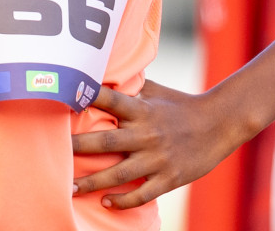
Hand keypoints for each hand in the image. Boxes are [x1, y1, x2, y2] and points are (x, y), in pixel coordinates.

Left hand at [71, 80, 244, 208]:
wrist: (220, 123)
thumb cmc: (182, 104)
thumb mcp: (157, 90)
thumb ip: (131, 87)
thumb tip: (106, 72)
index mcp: (142, 109)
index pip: (110, 100)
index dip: (88, 97)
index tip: (65, 98)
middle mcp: (147, 134)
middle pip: (106, 143)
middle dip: (78, 148)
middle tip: (54, 154)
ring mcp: (158, 158)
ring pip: (118, 174)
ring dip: (92, 182)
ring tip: (69, 188)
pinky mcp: (169, 178)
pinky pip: (142, 193)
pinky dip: (123, 200)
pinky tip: (106, 202)